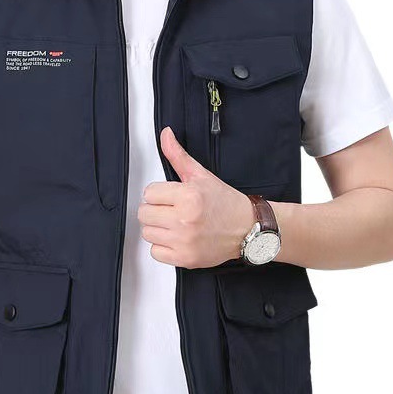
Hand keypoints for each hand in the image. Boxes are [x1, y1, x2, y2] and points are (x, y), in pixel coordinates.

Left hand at [137, 127, 255, 267]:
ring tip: (174, 224)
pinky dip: (163, 247)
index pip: (149, 193)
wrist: (248, 229)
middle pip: (144, 214)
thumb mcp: (202, 175)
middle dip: (155, 210)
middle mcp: (184, 220)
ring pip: (148, 233)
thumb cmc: (226, 203)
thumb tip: (165, 135)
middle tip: (171, 210)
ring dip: (157, 228)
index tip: (170, 196)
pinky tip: (176, 239)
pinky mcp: (185, 258)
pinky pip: (156, 253)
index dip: (159, 193)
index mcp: (188, 196)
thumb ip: (178, 156)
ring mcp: (184, 241)